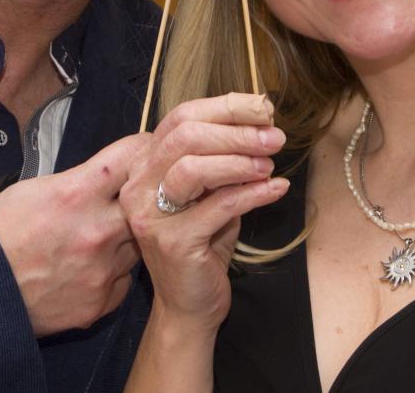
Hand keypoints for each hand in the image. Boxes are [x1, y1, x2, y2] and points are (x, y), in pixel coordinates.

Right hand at [0, 134, 147, 336]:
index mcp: (77, 194)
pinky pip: (123, 282)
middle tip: (126, 200)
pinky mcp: (98, 303)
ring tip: (94, 240)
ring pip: (137, 247)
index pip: (132, 157)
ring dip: (124, 240)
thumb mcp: (36, 189)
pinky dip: (112, 275)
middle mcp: (96, 232)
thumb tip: (115, 175)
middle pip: (144, 205)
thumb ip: (82, 181)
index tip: (144, 153)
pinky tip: (88, 271)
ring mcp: (100, 271)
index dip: (141, 151)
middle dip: (138, 201)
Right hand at [120, 93, 289, 334]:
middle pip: (185, 136)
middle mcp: (139, 187)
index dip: (224, 107)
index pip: (180, 118)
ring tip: (270, 162)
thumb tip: (260, 121)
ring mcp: (152, 216)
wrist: (190, 306)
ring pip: (194, 168)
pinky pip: (219, 206)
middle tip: (274, 136)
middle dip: (235, 130)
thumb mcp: (210, 192)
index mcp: (145, 166)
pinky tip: (276, 189)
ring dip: (240, 160)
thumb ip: (223, 158)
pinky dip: (253, 193)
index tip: (263, 108)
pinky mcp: (174, 242)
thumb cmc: (203, 243)